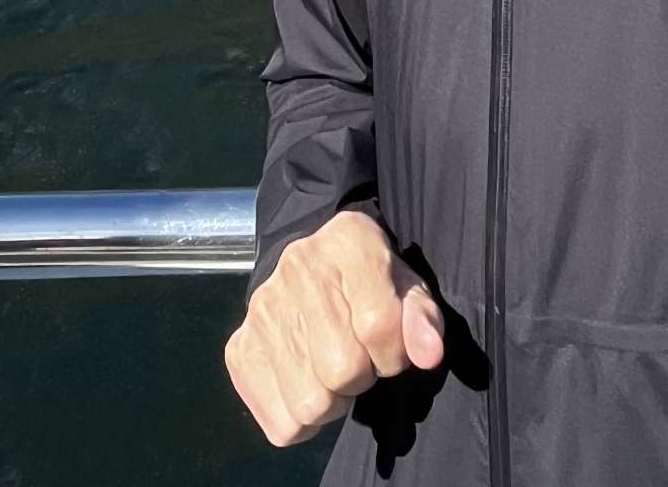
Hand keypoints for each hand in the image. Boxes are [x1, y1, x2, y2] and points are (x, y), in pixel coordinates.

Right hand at [224, 211, 445, 446]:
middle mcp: (297, 269)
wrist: (309, 266)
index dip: (395, 351)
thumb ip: (422, 317)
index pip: (378, 325)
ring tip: (333, 369)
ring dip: (333, 401)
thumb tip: (429, 354)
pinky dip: (302, 420)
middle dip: (362, 375)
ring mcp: (262, 311)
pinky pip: (282, 424)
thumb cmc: (369, 281)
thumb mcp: (406, 286)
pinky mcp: (239, 350)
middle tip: (359, 356)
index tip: (390, 345)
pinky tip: (309, 382)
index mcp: (348, 242)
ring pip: (311, 404)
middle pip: (342, 370)